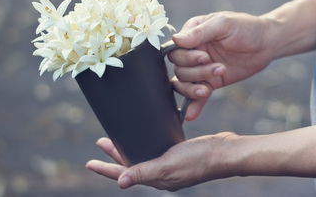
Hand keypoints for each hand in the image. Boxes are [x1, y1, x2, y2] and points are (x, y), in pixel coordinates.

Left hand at [86, 132, 238, 190]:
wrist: (225, 152)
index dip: (105, 169)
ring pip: (142, 155)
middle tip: (100, 143)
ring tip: (116, 137)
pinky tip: (145, 133)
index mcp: (157, 179)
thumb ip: (145, 172)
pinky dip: (146, 142)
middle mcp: (161, 174)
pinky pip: (156, 149)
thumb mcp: (169, 165)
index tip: (89, 163)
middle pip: (131, 164)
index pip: (124, 174)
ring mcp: (170, 164)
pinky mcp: (178, 153)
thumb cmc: (199, 158)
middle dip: (114, 155)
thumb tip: (120, 183)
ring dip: (128, 147)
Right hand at [169, 11, 273, 120]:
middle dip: (195, 72)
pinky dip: (193, 106)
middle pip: (179, 69)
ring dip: (194, 89)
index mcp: (192, 34)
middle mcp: (192, 52)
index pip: (175, 51)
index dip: (186, 57)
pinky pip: (197, 97)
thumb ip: (200, 32)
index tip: (205, 57)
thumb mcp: (223, 24)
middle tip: (218, 68)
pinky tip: (190, 115)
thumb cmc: (245, 27)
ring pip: (184, 84)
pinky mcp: (212, 82)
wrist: (267, 43)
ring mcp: (201, 69)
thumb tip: (176, 39)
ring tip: (209, 89)